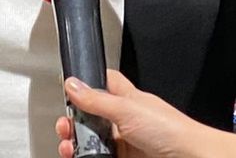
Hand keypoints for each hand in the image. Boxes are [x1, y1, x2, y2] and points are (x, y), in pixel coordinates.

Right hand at [55, 70, 235, 157]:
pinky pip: (101, 156)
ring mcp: (125, 141)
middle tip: (64, 127)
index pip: (104, 83)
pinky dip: (87, 157)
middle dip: (74, 121)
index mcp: (128, 99)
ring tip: (69, 147)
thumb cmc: (171, 130)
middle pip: (92, 117)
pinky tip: (79, 156)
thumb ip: (97, 99)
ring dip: (76, 143)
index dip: (85, 84)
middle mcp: (126, 119)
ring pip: (93, 140)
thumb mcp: (127, 110)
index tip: (67, 90)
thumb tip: (72, 84)